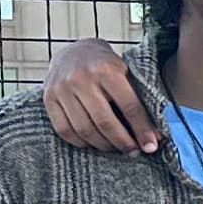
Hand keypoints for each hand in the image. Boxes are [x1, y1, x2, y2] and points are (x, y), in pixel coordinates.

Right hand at [44, 39, 156, 153]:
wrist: (74, 51)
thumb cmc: (107, 67)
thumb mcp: (126, 74)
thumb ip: (139, 102)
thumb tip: (154, 138)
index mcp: (106, 70)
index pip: (129, 106)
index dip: (141, 129)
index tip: (151, 146)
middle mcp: (81, 79)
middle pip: (105, 122)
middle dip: (123, 142)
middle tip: (134, 152)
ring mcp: (61, 89)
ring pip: (84, 129)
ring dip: (104, 145)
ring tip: (116, 149)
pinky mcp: (48, 98)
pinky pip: (64, 130)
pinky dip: (81, 142)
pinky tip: (94, 144)